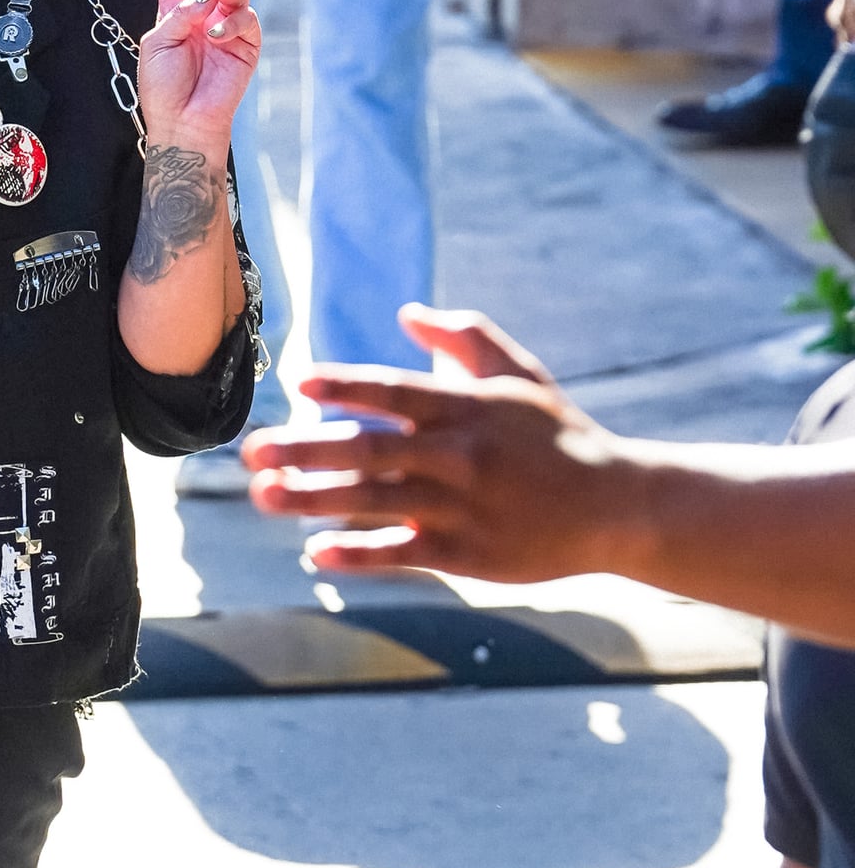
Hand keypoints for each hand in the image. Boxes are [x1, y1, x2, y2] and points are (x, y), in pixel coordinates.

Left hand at [136, 0, 259, 158]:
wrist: (183, 121)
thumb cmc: (162, 88)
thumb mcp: (156, 43)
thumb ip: (178, 13)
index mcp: (175, 15)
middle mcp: (203, 17)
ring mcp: (227, 29)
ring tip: (218, 0)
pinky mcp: (246, 44)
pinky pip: (246, 17)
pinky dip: (233, 20)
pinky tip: (218, 34)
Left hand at [241, 303, 620, 578]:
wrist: (617, 507)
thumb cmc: (557, 436)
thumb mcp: (519, 377)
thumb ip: (464, 338)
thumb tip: (406, 313)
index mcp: (467, 408)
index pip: (396, 391)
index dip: (348, 385)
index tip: (300, 383)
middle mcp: (459, 456)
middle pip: (370, 449)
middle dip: (306, 449)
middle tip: (250, 450)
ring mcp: (461, 507)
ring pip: (376, 502)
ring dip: (313, 500)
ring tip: (262, 495)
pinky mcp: (467, 554)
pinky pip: (402, 553)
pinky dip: (359, 554)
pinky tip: (316, 553)